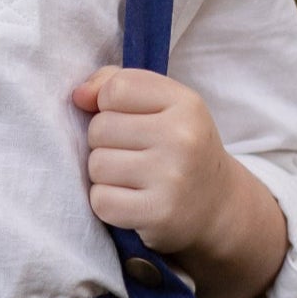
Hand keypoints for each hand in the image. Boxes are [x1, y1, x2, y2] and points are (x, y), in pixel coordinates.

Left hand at [69, 64, 289, 297]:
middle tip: (133, 154)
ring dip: (105, 175)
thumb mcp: (163, 105)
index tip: (128, 120)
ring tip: (133, 178)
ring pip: (96, 165)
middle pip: (100, 128)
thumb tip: (79, 95)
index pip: (116, 89)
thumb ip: (116, 83)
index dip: (109, 105)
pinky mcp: (159, 214)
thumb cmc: (179, 147)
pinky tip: (132, 201)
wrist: (217, 206)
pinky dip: (108, 203)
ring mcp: (172, 177)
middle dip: (106, 142)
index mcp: (185, 103)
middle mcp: (182, 138)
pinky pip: (101, 200)